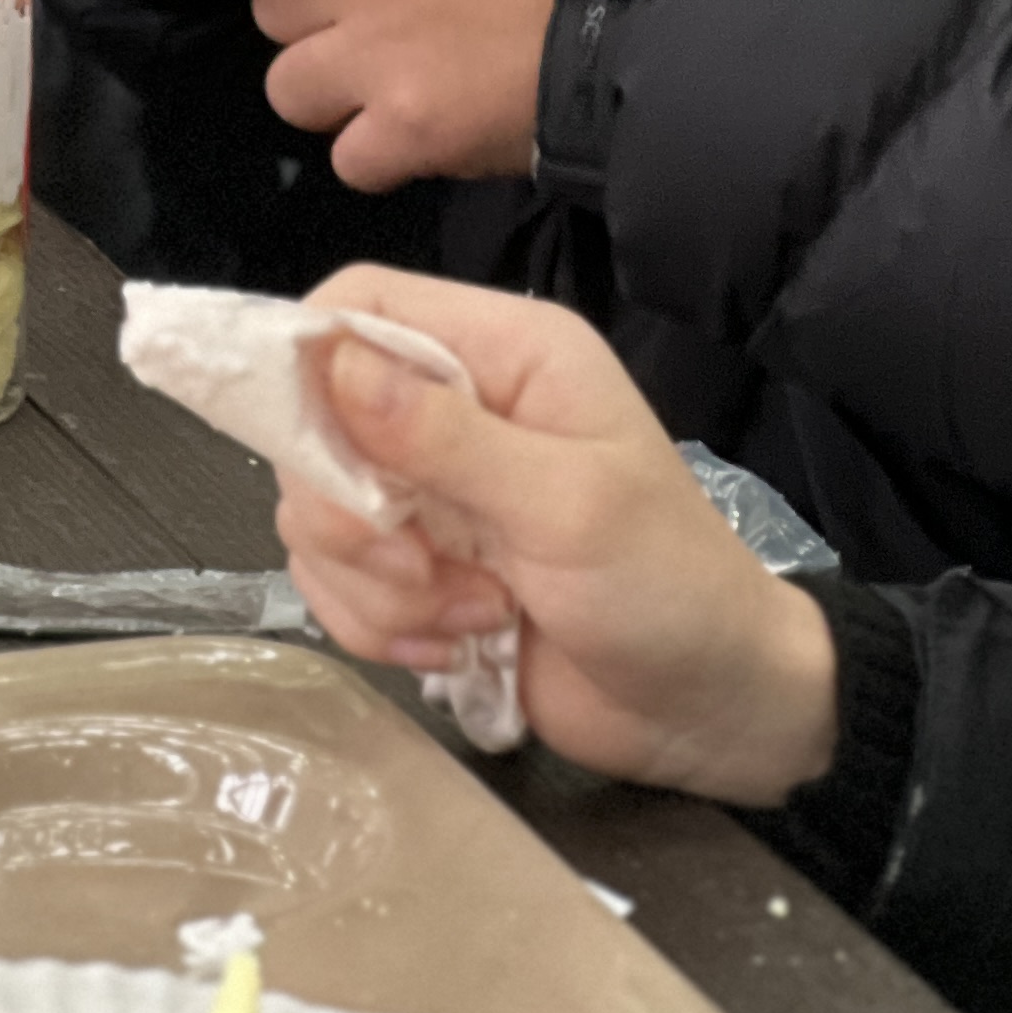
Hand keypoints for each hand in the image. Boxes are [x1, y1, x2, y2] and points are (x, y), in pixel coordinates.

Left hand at [247, 0, 624, 190]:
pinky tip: (419, 121)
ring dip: (335, 82)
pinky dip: (379, 147)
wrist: (651, 4)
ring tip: (394, 70)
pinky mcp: (411, 135)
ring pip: (291, 87)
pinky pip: (348, 158)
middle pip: (271, 4)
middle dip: (316, 6)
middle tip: (378, 5)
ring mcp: (374, 62)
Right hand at [277, 265, 840, 805]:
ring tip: (470, 613)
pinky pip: (340, 582)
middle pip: (317, 418)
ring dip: (374, 582)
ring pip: (321, 512)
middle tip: (419, 566)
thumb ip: (446, 437)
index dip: (306, 358)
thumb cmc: (664, 586)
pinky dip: (378, 622)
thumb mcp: (564, 506)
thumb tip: (330, 359)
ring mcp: (434, 492)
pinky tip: (455, 643)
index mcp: (504, 352)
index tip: (302, 446)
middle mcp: (458, 407)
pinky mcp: (422, 569)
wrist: (709, 709)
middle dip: (350, 513)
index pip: (362, 304)